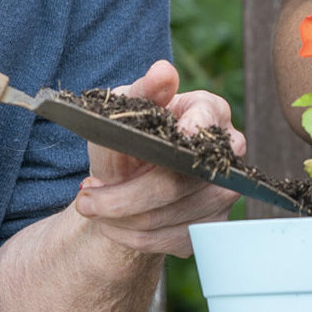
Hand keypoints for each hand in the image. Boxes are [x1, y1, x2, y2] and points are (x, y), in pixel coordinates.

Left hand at [72, 59, 243, 256]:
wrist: (130, 177)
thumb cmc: (130, 134)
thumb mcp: (125, 108)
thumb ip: (143, 92)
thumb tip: (163, 72)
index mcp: (209, 111)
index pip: (207, 118)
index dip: (195, 127)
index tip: (181, 133)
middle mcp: (226, 152)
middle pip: (180, 180)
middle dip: (125, 195)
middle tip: (85, 198)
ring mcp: (223, 191)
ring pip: (174, 215)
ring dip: (123, 218)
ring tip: (92, 207)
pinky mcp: (213, 225)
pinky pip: (174, 239)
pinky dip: (135, 237)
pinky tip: (111, 225)